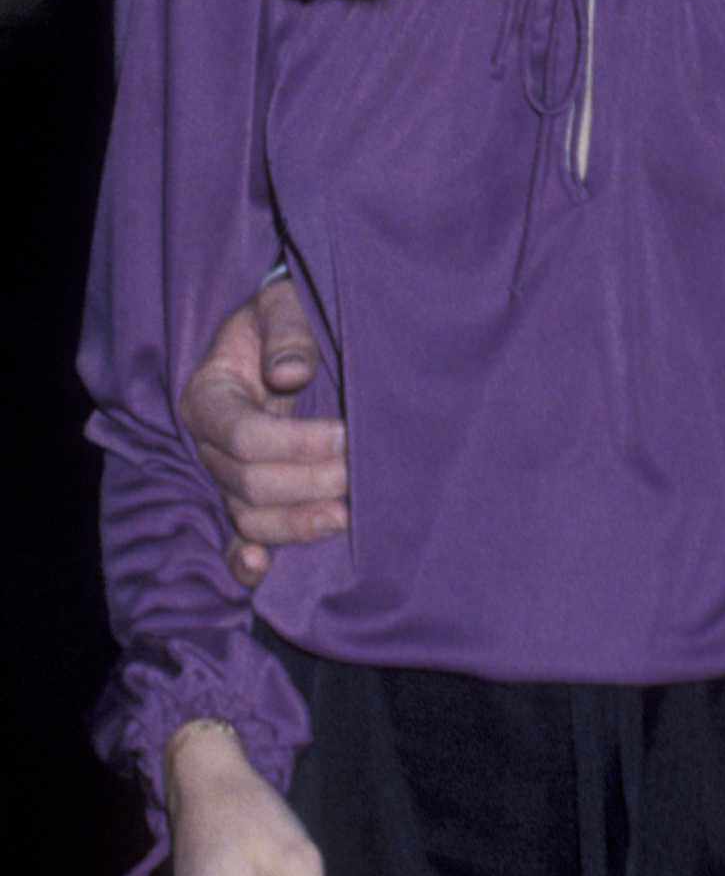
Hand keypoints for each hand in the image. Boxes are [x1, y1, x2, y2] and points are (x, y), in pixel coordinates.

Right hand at [181, 281, 348, 588]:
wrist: (281, 337)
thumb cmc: (282, 317)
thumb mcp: (281, 304)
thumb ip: (286, 330)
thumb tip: (291, 373)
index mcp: (209, 396)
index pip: (243, 436)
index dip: (296, 444)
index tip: (348, 435)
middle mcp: (208, 444)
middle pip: (249, 483)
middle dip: (310, 483)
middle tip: (363, 473)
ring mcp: (224, 476)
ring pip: (249, 518)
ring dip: (298, 523)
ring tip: (349, 516)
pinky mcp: (246, 497)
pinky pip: (238, 538)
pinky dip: (247, 561)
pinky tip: (267, 571)